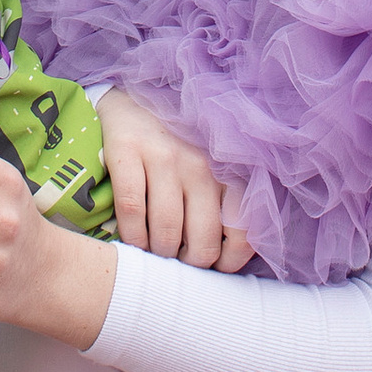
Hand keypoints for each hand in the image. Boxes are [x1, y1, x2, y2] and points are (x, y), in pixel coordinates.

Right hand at [97, 87, 251, 269]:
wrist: (133, 101)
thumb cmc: (177, 146)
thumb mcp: (210, 169)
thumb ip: (224, 205)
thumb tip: (226, 260)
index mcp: (228, 171)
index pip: (243, 232)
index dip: (228, 262)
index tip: (213, 269)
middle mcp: (202, 164)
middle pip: (204, 241)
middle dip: (190, 264)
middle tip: (178, 263)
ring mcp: (165, 156)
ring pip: (166, 231)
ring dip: (158, 254)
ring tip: (153, 254)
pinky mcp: (128, 151)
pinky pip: (132, 210)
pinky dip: (131, 236)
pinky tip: (131, 240)